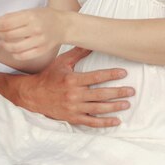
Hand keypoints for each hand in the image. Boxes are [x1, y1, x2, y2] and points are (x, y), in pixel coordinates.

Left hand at [0, 7, 66, 59]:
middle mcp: (35, 29)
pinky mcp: (41, 51)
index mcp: (30, 16)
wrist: (63, 26)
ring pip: (13, 48)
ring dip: (4, 45)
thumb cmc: (45, 17)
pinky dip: (14, 53)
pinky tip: (12, 49)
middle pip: (8, 36)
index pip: (6, 23)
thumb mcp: (29, 11)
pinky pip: (22, 56)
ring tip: (3, 41)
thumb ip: (13, 17)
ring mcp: (39, 41)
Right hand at [15, 46, 133, 126]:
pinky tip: (116, 121)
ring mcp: (73, 108)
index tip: (123, 73)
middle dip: (118, 92)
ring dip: (114, 107)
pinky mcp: (72, 118)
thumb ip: (77, 53)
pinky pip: (91, 122)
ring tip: (127, 104)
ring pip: (98, 109)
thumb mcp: (61, 62)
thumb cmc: (48, 76)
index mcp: (72, 80)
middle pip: (100, 94)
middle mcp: (74, 95)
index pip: (96, 77)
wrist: (32, 95)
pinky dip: (104, 123)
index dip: (111, 75)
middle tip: (131, 91)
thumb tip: (90, 42)